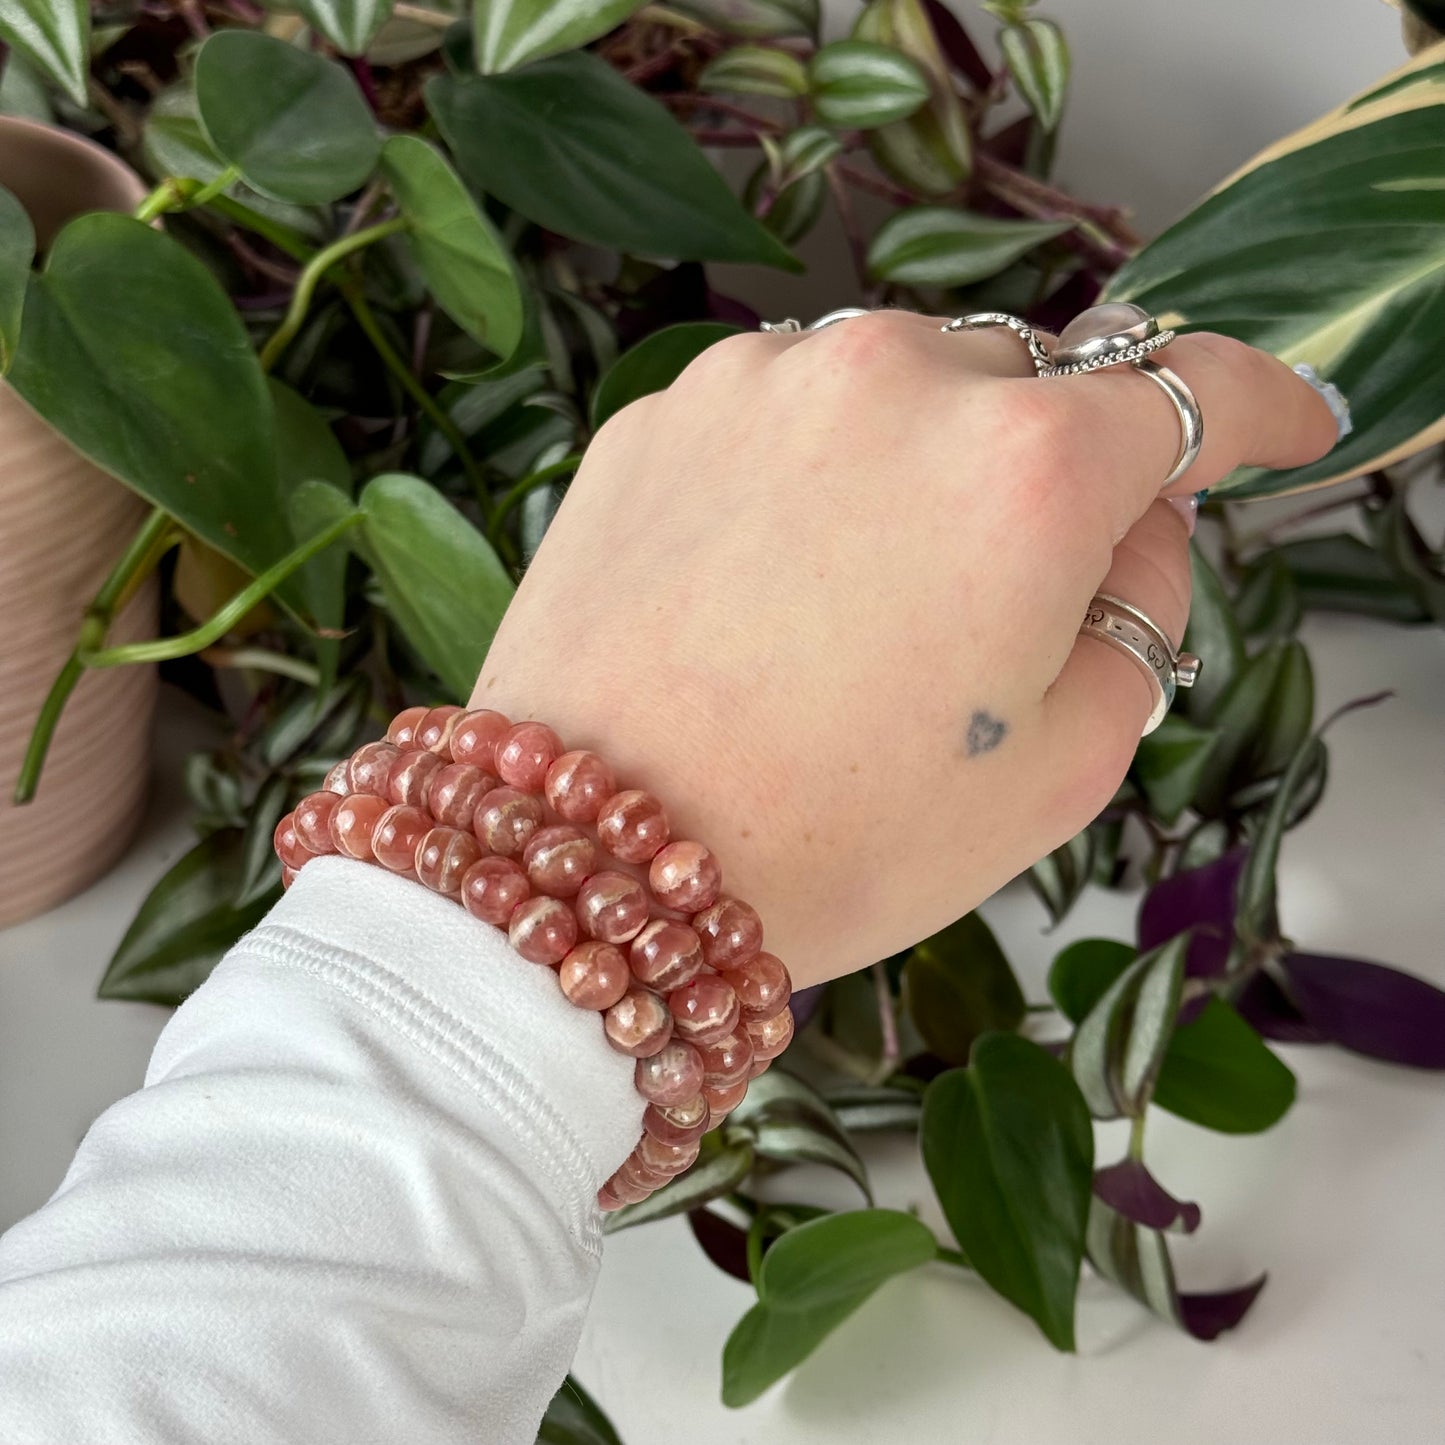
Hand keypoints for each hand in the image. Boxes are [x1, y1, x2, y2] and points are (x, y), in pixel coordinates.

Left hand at [474, 311, 1337, 988]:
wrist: (598, 861)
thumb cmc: (835, 838)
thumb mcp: (1063, 766)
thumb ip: (1141, 613)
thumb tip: (1134, 526)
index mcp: (1027, 469)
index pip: (1192, 389)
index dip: (1256, 409)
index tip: (1282, 425)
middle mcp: (894, 380)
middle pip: (1036, 390)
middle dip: (1049, 477)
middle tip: (999, 605)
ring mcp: (761, 383)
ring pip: (902, 386)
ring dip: (918, 467)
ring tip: (859, 611)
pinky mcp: (661, 412)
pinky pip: (784, 412)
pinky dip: (809, 472)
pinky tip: (769, 587)